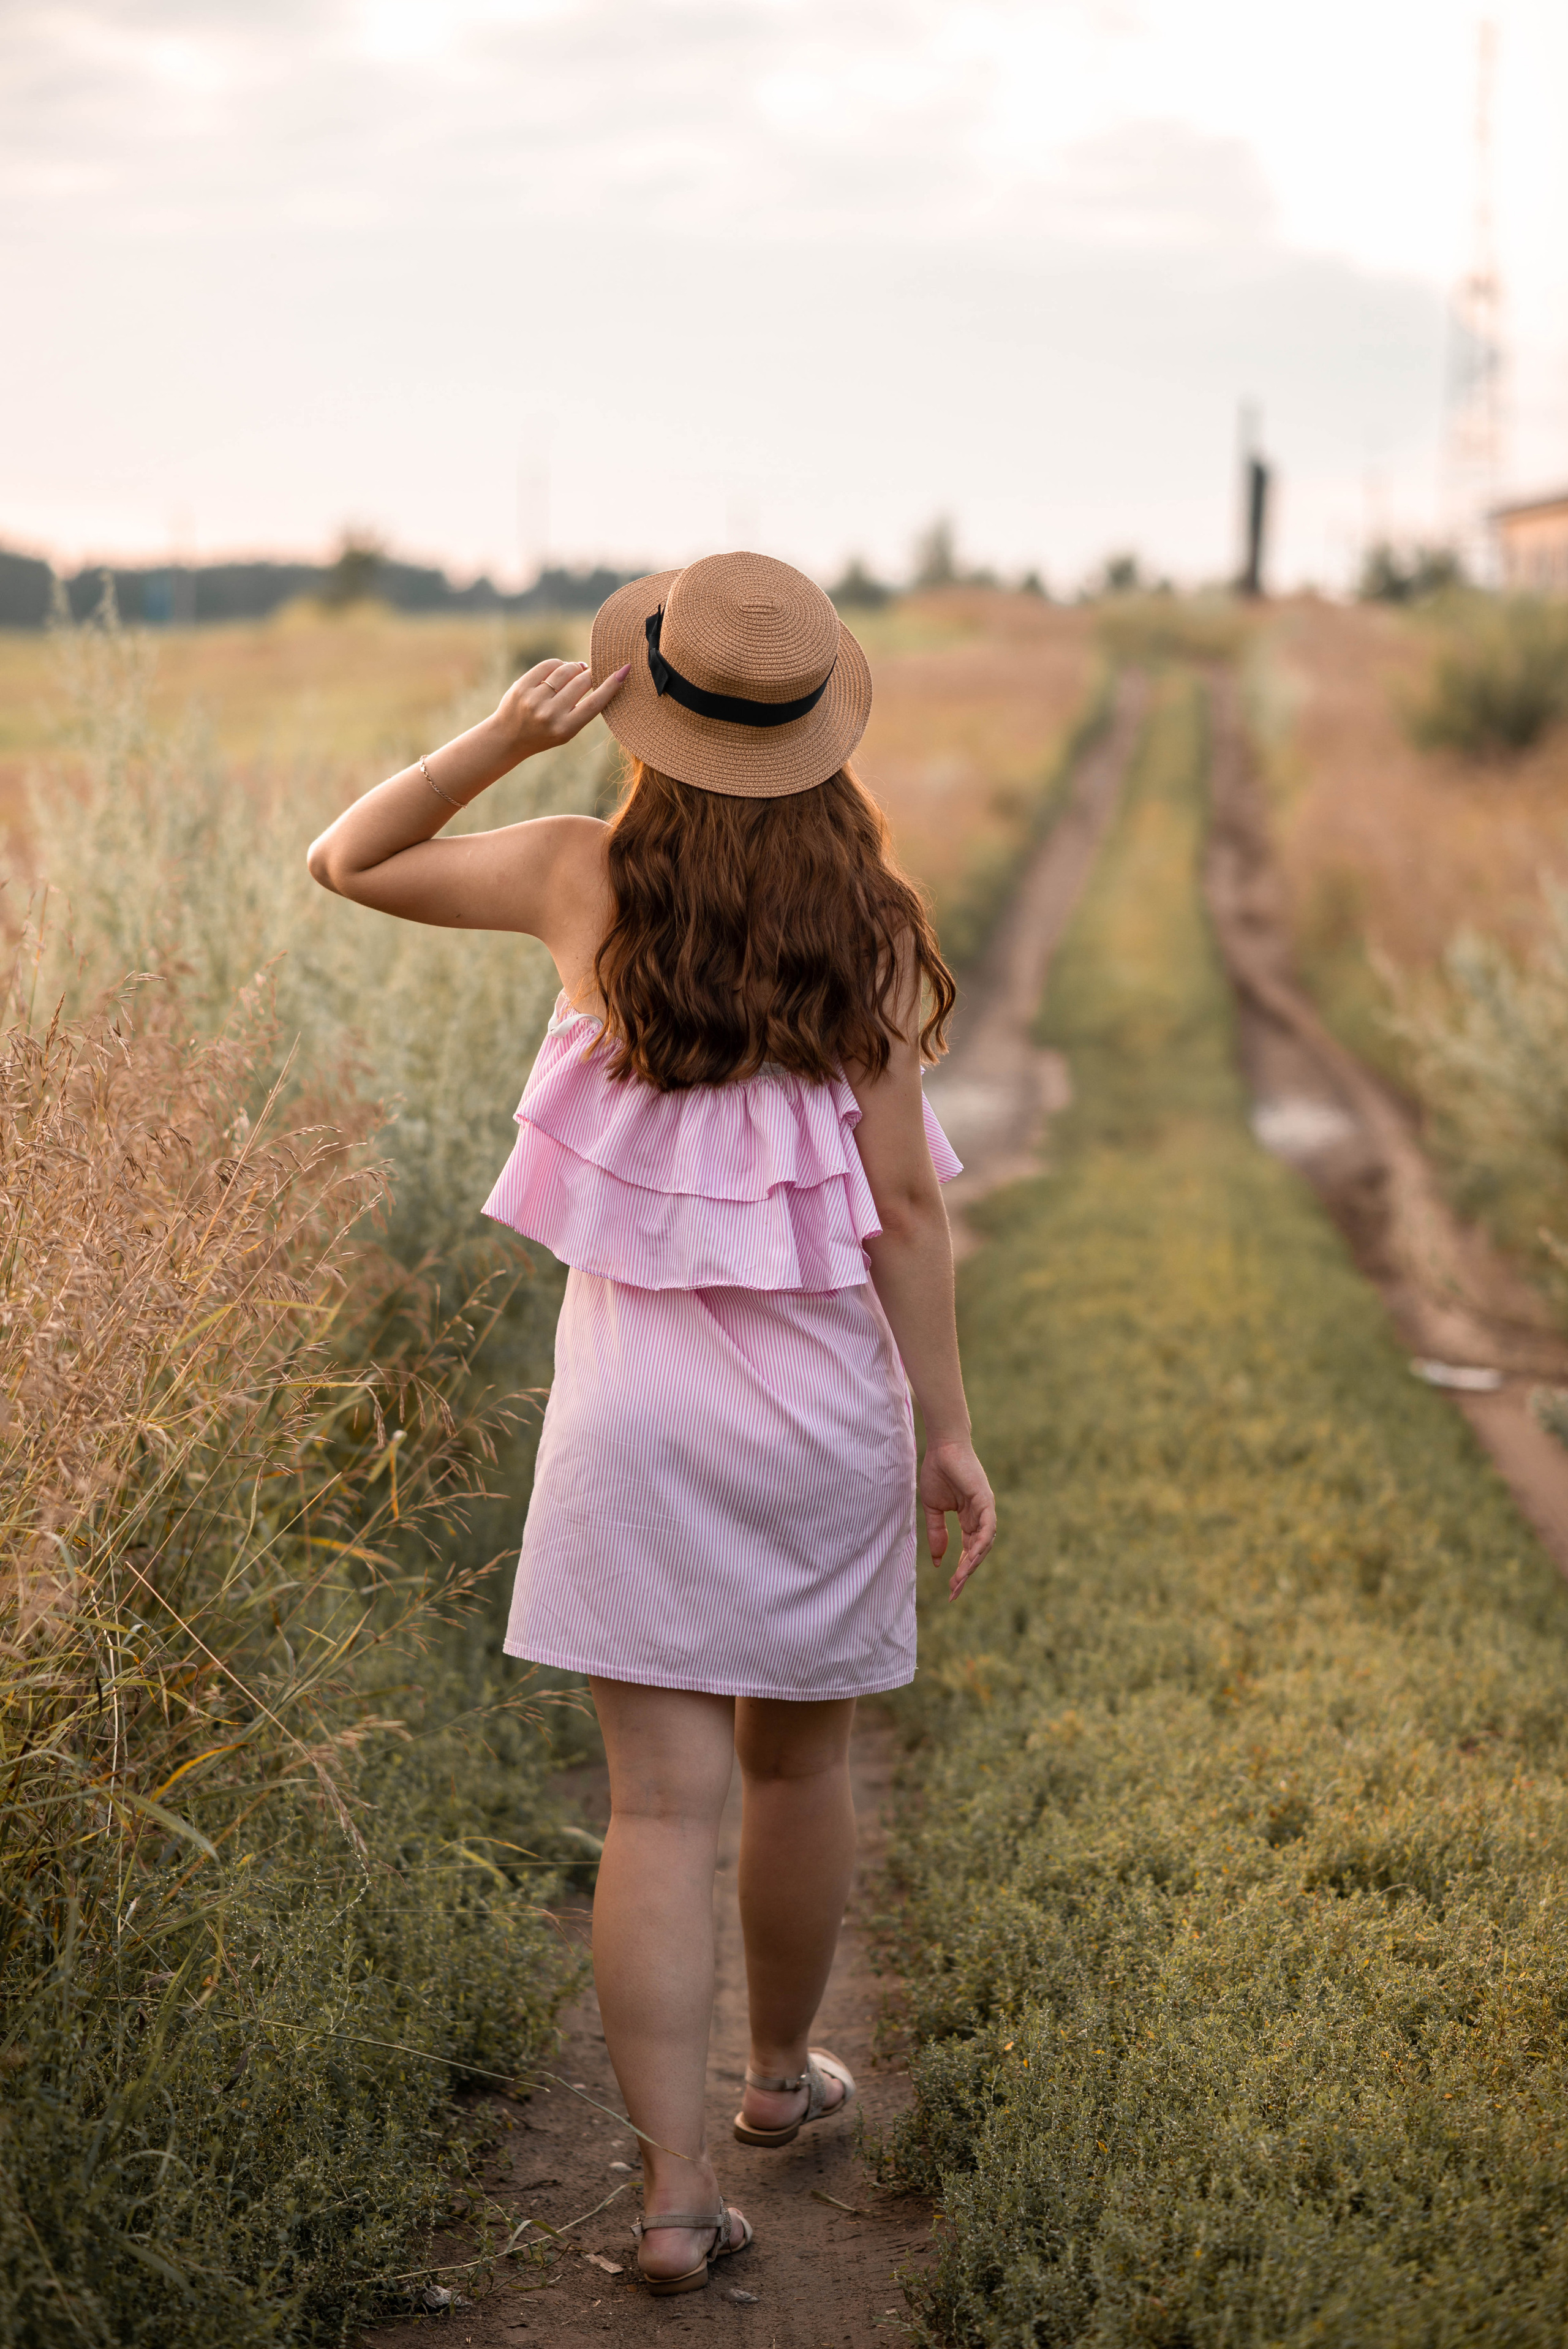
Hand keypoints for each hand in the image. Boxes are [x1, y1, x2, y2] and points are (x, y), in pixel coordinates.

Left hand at [491, 658, 627, 761]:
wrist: (508, 738)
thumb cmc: (545, 733)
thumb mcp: (567, 731)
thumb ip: (582, 708)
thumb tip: (591, 672)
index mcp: (566, 728)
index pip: (595, 703)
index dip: (612, 685)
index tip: (624, 670)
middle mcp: (550, 714)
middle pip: (581, 682)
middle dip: (589, 674)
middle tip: (590, 674)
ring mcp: (534, 699)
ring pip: (565, 670)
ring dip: (574, 668)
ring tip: (575, 672)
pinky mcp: (521, 686)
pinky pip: (548, 665)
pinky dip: (558, 665)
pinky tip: (558, 670)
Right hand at [920, 1438, 996, 1601]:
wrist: (941, 1448)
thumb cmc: (938, 1473)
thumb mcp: (933, 1509)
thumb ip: (937, 1533)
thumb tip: (938, 1561)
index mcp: (969, 1520)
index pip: (969, 1551)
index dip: (961, 1570)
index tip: (952, 1590)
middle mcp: (981, 1518)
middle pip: (978, 1552)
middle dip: (966, 1572)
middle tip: (955, 1591)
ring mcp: (986, 1509)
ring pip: (984, 1543)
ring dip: (973, 1562)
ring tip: (960, 1578)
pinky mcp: (986, 1500)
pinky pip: (987, 1527)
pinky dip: (981, 1543)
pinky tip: (972, 1556)